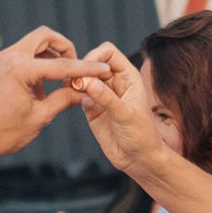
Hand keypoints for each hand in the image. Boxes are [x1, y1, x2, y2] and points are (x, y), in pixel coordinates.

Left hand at [0, 27, 110, 161]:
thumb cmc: (4, 132)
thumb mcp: (40, 116)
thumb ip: (64, 98)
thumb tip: (85, 91)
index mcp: (20, 70)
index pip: (61, 65)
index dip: (84, 68)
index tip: (101, 68)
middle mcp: (7, 57)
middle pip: (44, 37)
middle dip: (64, 47)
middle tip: (74, 65)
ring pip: (30, 45)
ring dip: (47, 58)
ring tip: (55, 84)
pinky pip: (17, 57)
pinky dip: (32, 65)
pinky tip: (37, 88)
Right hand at [70, 43, 164, 172]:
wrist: (138, 159)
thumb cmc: (142, 136)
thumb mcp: (126, 115)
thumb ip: (108, 99)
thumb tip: (89, 82)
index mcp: (128, 77)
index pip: (109, 53)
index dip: (96, 56)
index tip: (86, 68)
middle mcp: (114, 82)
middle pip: (92, 63)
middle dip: (81, 68)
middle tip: (73, 81)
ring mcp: (101, 94)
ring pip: (83, 77)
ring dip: (74, 80)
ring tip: (69, 88)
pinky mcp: (91, 107)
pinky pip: (77, 93)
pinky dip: (70, 93)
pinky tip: (69, 97)